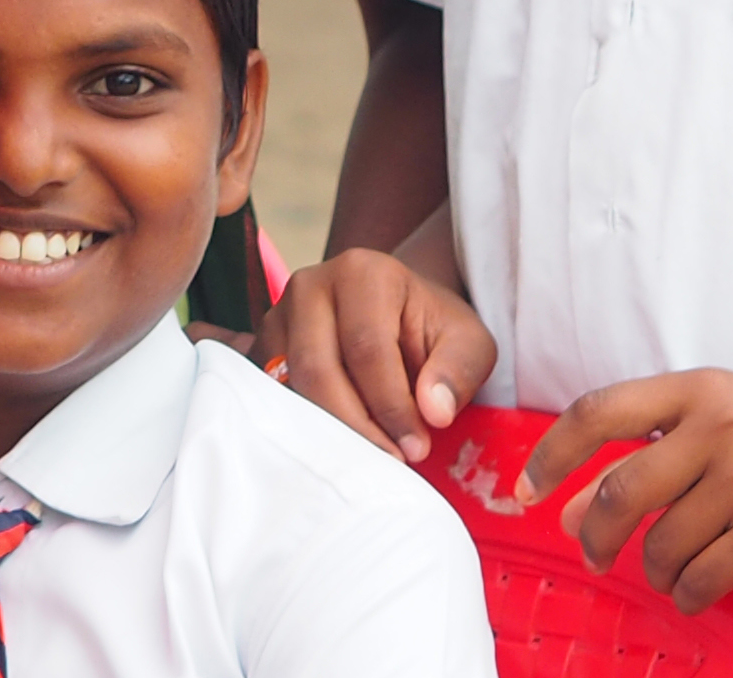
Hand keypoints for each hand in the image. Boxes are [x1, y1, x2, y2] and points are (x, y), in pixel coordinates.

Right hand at [265, 247, 496, 464]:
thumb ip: (458, 372)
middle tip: (390, 461)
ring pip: (289, 385)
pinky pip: (274, 396)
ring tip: (368, 457)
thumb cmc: (433, 331)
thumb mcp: (469, 344)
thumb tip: (433, 412)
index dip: (392, 405)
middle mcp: (309, 285)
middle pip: (318, 367)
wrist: (398, 317)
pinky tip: (338, 447)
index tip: (417, 448)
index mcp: (362, 272)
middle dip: (356, 424)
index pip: (367, 348)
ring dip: (329, 430)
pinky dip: (304, 428)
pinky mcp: (263, 348)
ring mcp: (278, 315)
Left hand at [529, 370, 732, 613]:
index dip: (551, 455)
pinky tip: (697, 589)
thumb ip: (657, 452)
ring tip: (668, 570)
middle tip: (593, 553)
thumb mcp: (728, 422)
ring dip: (653, 569)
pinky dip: (688, 593)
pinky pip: (701, 577)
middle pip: (619, 491)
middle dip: (593, 533)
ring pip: (660, 544)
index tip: (527, 492)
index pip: (597, 411)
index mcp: (699, 389)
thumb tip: (574, 506)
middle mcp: (720, 427)